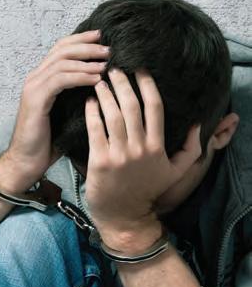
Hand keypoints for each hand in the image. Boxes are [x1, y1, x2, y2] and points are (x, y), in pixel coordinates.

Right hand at [0, 29, 109, 190]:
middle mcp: (34, 79)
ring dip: (87, 60)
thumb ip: (77, 96)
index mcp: (41, 80)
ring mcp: (33, 88)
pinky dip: (80, 76)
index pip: (61, 49)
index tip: (104, 39)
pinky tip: (95, 79)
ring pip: (62, 61)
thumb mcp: (66, 113)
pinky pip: (60, 79)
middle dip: (88, 46)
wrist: (27, 162)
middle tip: (109, 49)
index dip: (82, 40)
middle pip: (62, 49)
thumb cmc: (47, 143)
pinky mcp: (35, 100)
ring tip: (106, 63)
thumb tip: (103, 84)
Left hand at [84, 67, 202, 248]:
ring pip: (113, 116)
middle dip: (123, 84)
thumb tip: (198, 125)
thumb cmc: (147, 193)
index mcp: (157, 146)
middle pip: (131, 106)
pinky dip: (92, 113)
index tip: (139, 71)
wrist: (124, 217)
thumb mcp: (175, 173)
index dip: (147, 85)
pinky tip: (89, 102)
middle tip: (114, 69)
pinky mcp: (99, 162)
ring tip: (100, 81)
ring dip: (105, 94)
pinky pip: (95, 131)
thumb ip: (191, 149)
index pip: (154, 107)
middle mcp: (139, 147)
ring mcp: (119, 155)